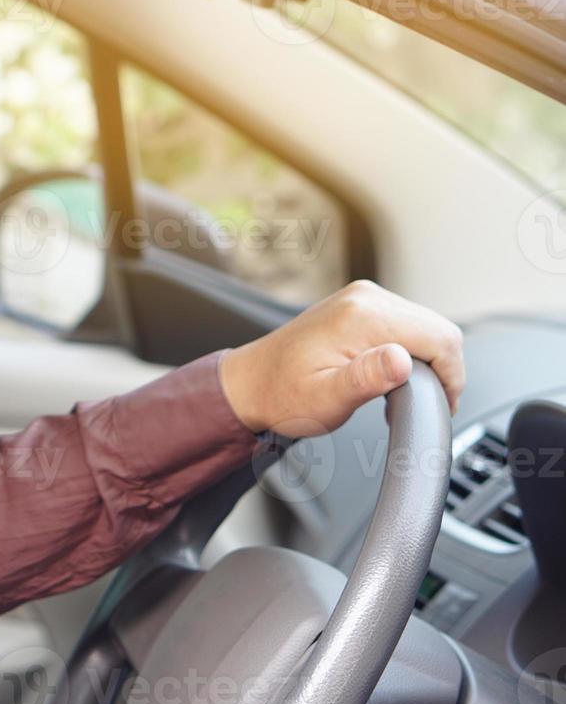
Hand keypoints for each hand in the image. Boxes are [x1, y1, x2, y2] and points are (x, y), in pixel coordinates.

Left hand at [220, 280, 464, 437]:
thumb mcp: (325, 399)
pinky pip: (406, 327)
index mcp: (362, 315)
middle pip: (438, 330)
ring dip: (426, 363)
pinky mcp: (360, 307)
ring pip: (425, 329)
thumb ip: (365, 379)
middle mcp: (366, 297)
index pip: (440, 338)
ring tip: (402, 396)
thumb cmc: (282, 395)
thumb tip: (401, 359)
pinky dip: (411, 353)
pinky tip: (392, 378)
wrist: (251, 383)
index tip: (441, 406)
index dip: (452, 377)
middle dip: (441, 371)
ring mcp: (363, 299)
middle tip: (420, 406)